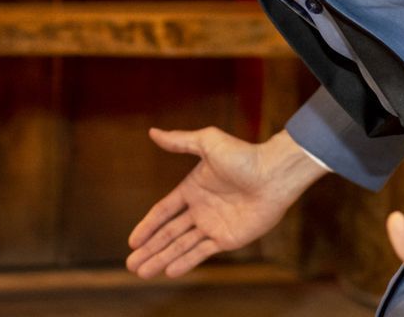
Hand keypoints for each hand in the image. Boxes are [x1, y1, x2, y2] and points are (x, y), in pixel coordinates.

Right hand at [126, 128, 327, 277]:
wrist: (274, 174)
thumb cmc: (243, 155)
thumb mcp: (207, 142)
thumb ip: (179, 141)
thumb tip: (152, 132)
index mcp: (192, 188)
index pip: (163, 212)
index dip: (147, 226)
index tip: (132, 240)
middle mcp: (200, 209)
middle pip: (167, 233)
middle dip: (149, 248)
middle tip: (130, 264)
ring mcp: (213, 225)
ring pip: (180, 246)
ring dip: (161, 258)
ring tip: (142, 272)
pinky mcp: (228, 238)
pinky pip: (201, 252)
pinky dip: (185, 262)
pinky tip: (169, 272)